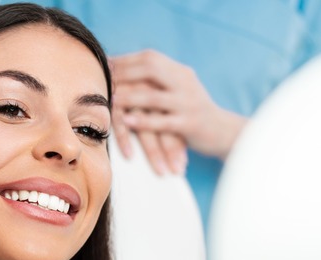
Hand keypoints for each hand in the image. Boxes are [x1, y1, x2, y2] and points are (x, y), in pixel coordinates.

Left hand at [110, 50, 246, 172]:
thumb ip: (156, 81)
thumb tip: (120, 71)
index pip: (150, 58)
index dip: (126, 60)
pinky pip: (163, 122)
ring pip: (154, 97)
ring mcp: (188, 103)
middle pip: (152, 69)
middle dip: (125, 73)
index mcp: (180, 72)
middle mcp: (185, 83)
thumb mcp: (176, 91)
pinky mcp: (190, 124)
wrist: (224, 132)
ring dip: (129, 97)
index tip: (104, 64)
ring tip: (109, 99)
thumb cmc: (190, 113)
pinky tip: (127, 122)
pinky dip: (143, 121)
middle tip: (104, 78)